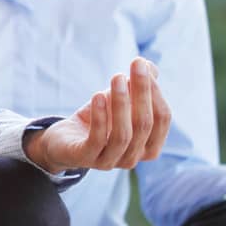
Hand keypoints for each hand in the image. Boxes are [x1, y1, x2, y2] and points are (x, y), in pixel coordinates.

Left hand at [28, 57, 171, 172]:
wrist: (63, 141)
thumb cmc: (98, 119)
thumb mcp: (118, 101)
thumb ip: (136, 87)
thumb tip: (149, 65)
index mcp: (149, 146)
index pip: (162, 119)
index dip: (155, 92)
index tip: (144, 66)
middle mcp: (134, 158)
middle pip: (144, 124)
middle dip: (141, 91)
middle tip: (136, 63)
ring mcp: (110, 162)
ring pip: (123, 134)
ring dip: (121, 103)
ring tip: (117, 76)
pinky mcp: (86, 158)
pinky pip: (97, 140)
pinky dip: (100, 117)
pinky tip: (97, 96)